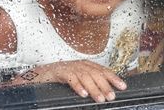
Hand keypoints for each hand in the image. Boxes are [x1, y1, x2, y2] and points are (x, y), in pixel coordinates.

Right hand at [1, 60, 126, 102]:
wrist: (41, 74)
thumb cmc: (61, 77)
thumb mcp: (78, 78)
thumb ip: (90, 82)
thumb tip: (105, 91)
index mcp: (85, 65)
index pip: (102, 70)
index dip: (113, 77)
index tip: (123, 86)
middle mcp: (79, 64)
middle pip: (95, 73)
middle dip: (105, 85)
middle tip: (112, 96)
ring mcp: (69, 67)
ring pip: (85, 76)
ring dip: (94, 88)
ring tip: (100, 98)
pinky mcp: (59, 72)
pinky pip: (70, 78)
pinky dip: (77, 86)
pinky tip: (83, 94)